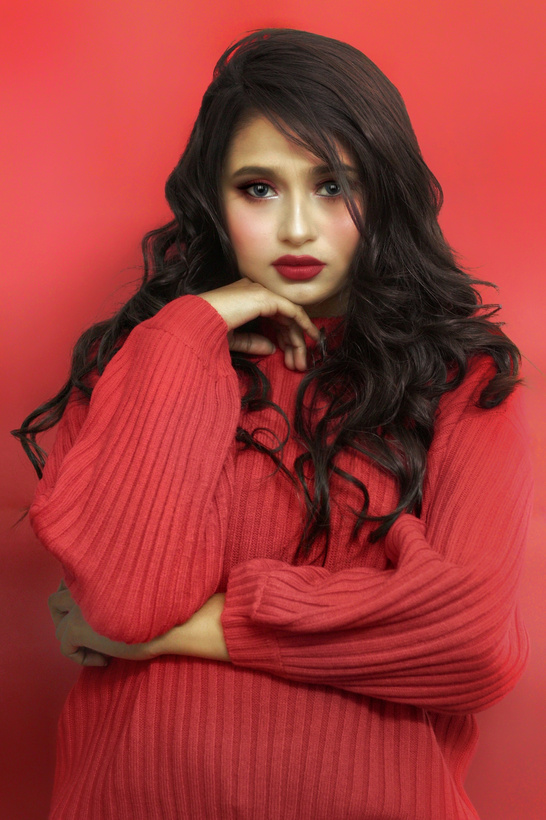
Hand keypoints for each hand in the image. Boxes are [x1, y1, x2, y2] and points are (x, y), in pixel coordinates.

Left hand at [49, 582, 229, 666]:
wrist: (173, 622)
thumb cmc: (168, 608)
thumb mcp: (139, 593)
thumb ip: (119, 590)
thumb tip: (108, 604)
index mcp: (101, 569)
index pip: (73, 579)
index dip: (82, 599)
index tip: (98, 614)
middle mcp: (84, 584)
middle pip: (56, 599)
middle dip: (69, 617)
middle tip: (90, 632)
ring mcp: (78, 606)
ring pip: (58, 625)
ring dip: (75, 638)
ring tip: (99, 646)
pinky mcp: (76, 629)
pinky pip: (65, 647)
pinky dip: (83, 657)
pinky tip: (106, 660)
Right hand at [198, 277, 320, 370]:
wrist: (197, 322)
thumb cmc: (206, 330)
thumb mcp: (232, 339)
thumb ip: (251, 342)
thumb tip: (270, 348)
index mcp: (244, 298)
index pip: (272, 317)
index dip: (282, 338)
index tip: (288, 358)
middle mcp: (254, 291)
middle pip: (283, 318)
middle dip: (292, 343)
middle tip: (298, 365)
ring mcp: (260, 292)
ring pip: (289, 317)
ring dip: (298, 340)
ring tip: (302, 361)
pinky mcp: (266, 297)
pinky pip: (292, 311)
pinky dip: (304, 324)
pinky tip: (312, 337)